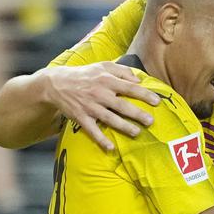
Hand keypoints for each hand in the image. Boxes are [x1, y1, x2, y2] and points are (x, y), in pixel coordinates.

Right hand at [43, 62, 158, 150]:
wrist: (57, 84)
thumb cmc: (85, 75)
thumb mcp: (102, 66)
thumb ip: (122, 70)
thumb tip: (138, 80)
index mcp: (106, 80)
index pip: (129, 88)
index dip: (144, 94)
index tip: (157, 102)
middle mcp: (99, 94)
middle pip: (122, 105)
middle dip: (137, 114)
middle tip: (151, 121)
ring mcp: (90, 107)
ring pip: (110, 119)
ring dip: (124, 127)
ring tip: (137, 133)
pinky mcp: (81, 117)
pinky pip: (92, 130)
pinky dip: (101, 139)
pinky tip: (111, 148)